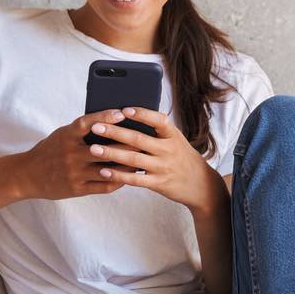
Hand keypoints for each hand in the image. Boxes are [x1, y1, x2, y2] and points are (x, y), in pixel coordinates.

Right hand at [14, 108, 140, 200]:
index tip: (121, 113)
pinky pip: (102, 186)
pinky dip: (117, 181)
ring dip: (125, 166)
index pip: (87, 123)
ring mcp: (74, 173)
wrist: (28, 175)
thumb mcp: (61, 135)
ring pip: (106, 170)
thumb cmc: (49, 151)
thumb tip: (110, 121)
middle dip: (125, 145)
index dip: (104, 117)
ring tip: (141, 161)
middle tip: (143, 140)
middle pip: (103, 149)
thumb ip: (81, 130)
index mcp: (66, 136)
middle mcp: (70, 154)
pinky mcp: (76, 188)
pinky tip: (127, 177)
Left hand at [85, 106, 223, 212]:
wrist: (200, 184)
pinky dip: (118, 175)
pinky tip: (104, 171)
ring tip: (93, 148)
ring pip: (133, 159)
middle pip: (138, 139)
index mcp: (173, 135)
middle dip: (115, 132)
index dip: (142, 114)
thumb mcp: (175, 140)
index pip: (158, 120)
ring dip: (112, 153)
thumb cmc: (181, 157)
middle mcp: (168, 150)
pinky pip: (135, 179)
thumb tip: (128, 116)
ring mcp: (163, 167)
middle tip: (96, 127)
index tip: (124, 109)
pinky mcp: (158, 184)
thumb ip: (157, 131)